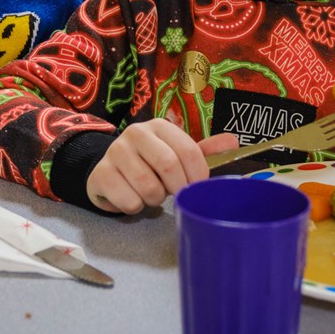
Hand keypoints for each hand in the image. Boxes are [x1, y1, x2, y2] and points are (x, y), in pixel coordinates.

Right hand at [86, 120, 237, 213]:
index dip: (197, 174)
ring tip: (150, 193)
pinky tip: (132, 197)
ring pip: (148, 187)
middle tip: (175, 194)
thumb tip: (234, 141)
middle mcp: (136, 133)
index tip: (197, 187)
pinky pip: (129, 200)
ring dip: (154, 199)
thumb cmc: (149, 164)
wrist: (109, 172)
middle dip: (177, 187)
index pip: (187, 150)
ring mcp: (115, 152)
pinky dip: (135, 207)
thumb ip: (203, 151)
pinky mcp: (100, 174)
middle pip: (168, 165)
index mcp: (159, 126)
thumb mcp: (176, 154)